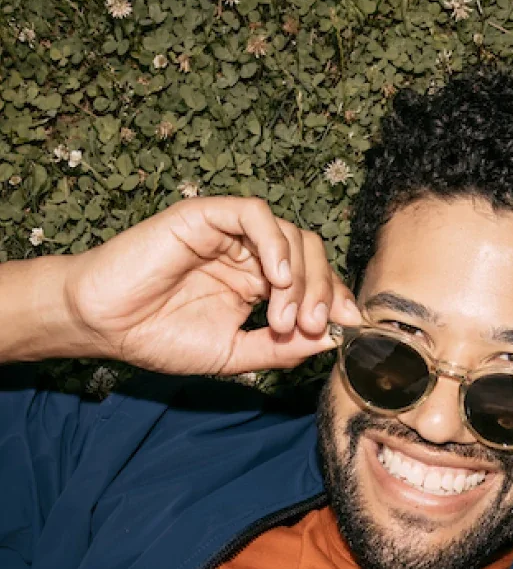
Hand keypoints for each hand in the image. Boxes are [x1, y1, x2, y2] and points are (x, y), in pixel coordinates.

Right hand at [57, 197, 361, 375]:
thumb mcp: (234, 354)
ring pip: (289, 234)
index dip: (335, 299)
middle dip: (321, 291)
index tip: (349, 327)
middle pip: (310, 254)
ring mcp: (228, 233)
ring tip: (284, 317)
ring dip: (299, 278)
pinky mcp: (205, 216)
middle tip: (311, 325)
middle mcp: (249, 254)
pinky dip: (273, 243)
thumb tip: (332, 339)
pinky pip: (253, 214)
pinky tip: (275, 279)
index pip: (313, 279)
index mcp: (258, 283)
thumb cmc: (159, 339)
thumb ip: (282, 349)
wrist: (107, 326)